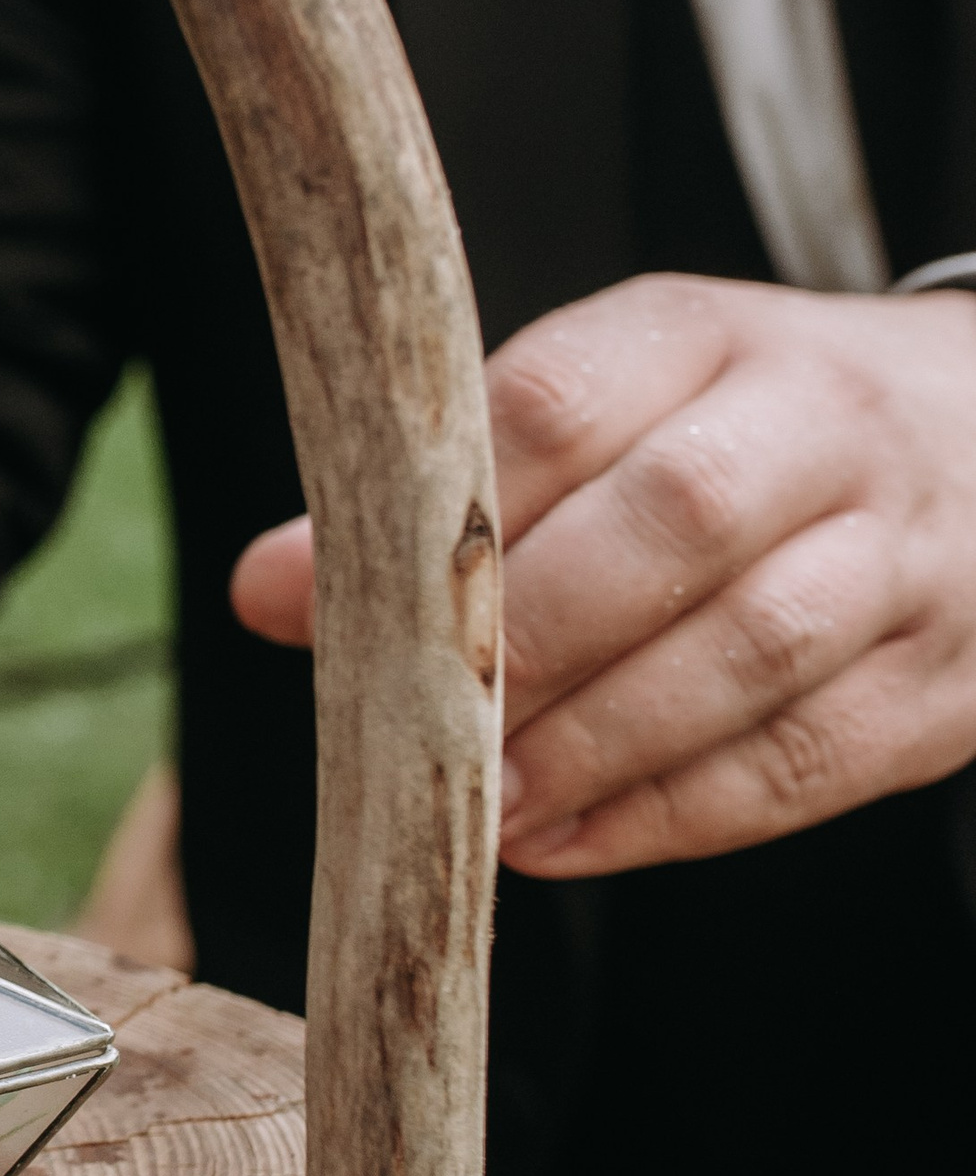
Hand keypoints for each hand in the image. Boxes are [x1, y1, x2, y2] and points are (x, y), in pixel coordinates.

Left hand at [229, 273, 975, 875]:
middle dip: (535, 638)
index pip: (571, 396)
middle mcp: (825, 427)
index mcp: (713, 332)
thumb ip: (458, 490)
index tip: (332, 597)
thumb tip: (267, 590)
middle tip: (426, 731)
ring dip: (598, 743)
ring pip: (753, 649)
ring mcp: (907, 555)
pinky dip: (676, 815)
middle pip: (677, 518)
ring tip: (486, 809)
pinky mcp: (945, 682)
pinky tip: (568, 842)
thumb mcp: (622, 406)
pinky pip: (811, 758)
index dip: (451, 504)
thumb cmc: (753, 432)